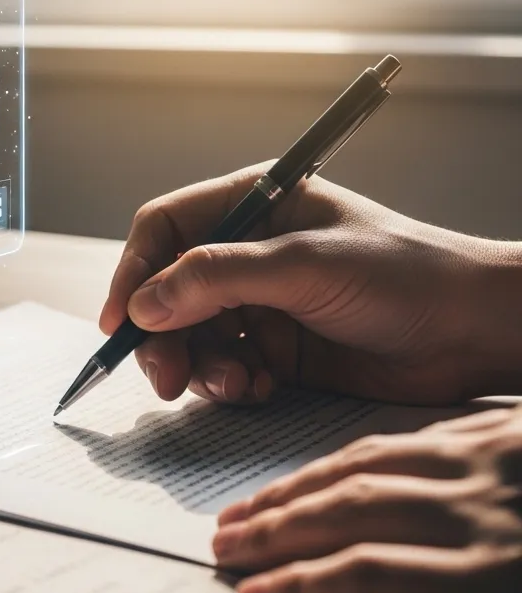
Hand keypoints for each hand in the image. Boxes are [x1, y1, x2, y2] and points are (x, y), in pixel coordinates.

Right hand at [100, 164, 521, 405]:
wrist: (473, 332)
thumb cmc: (405, 275)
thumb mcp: (304, 267)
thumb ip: (218, 279)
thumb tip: (143, 305)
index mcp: (253, 204)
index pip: (164, 229)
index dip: (133, 272)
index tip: (119, 321)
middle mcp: (246, 251)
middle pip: (166, 290)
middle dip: (161, 335)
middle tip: (167, 378)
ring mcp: (258, 302)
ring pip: (189, 335)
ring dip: (198, 366)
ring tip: (236, 384)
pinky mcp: (273, 348)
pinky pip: (222, 367)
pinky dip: (229, 384)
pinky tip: (261, 388)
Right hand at [211, 406, 521, 592]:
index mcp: (503, 584)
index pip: (370, 580)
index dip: (300, 589)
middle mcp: (489, 510)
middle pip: (354, 512)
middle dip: (276, 530)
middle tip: (226, 544)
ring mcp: (496, 458)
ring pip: (369, 465)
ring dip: (299, 487)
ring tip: (253, 506)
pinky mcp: (508, 429)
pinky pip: (411, 433)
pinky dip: (356, 453)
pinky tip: (326, 466)